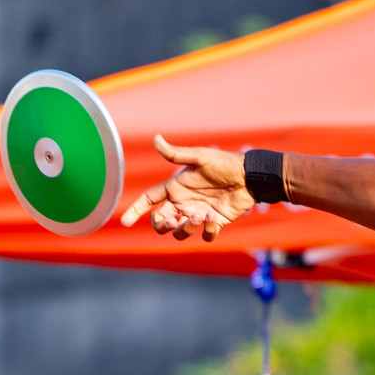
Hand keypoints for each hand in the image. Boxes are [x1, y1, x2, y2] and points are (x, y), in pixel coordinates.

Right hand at [120, 135, 256, 241]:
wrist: (249, 176)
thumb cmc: (224, 163)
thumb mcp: (199, 157)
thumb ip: (176, 154)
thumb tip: (155, 139)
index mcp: (175, 188)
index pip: (149, 201)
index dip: (136, 211)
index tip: (125, 222)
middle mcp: (184, 203)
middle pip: (161, 222)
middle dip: (161, 225)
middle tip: (172, 220)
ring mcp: (198, 215)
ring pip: (180, 233)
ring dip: (185, 228)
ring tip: (199, 216)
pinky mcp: (214, 223)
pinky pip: (204, 236)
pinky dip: (206, 231)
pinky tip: (213, 218)